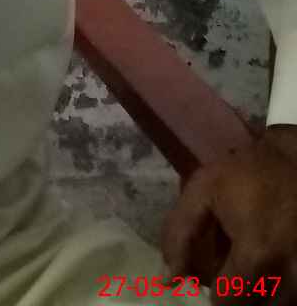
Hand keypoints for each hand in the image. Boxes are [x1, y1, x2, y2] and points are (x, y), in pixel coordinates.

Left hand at [161, 125, 296, 301]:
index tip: (211, 278)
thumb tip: (169, 279)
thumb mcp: (203, 189)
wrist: (296, 160)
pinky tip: (271, 266)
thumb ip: (180, 233)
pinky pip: (293, 297)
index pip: (227, 303)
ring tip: (253, 264)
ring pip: (276, 305)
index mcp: (257, 254)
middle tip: (232, 271)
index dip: (214, 294)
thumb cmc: (247, 173)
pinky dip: (280, 290)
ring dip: (261, 294)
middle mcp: (288, 275)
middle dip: (239, 295)